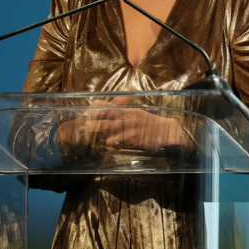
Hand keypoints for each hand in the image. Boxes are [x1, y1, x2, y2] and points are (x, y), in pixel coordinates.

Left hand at [57, 100, 194, 154]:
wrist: (167, 131)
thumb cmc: (151, 124)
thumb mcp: (138, 113)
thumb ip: (125, 110)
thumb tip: (116, 103)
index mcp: (129, 110)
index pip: (111, 106)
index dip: (98, 107)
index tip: (86, 108)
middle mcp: (129, 117)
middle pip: (107, 117)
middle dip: (94, 120)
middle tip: (82, 124)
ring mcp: (132, 127)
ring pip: (111, 129)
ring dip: (100, 133)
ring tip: (89, 135)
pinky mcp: (135, 138)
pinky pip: (120, 141)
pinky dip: (113, 142)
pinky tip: (109, 144)